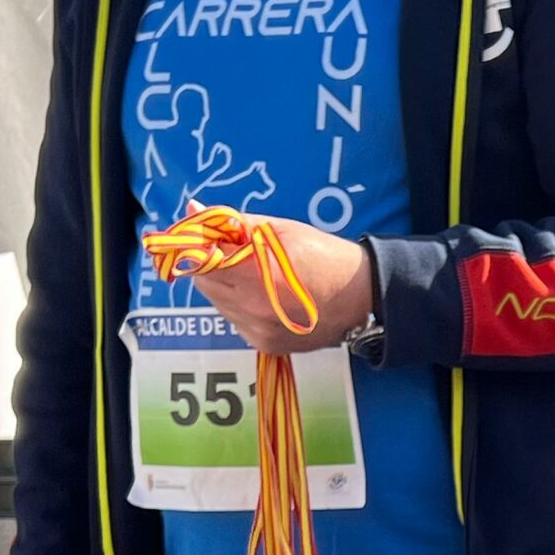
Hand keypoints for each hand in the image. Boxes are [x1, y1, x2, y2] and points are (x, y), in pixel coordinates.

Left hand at [189, 220, 373, 352]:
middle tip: (234, 253)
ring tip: (255, 275)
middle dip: (211, 265)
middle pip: (205, 284)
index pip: (201, 261)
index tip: (210, 238)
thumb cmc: (322, 255)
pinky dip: (240, 306)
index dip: (200, 246)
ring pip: (218, 304)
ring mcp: (258, 331)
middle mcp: (252, 308)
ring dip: (225, 286)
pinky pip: (236, 321)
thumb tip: (193, 209)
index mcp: (254, 275)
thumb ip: (233, 223)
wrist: (360, 295)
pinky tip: (264, 297)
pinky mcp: (265, 344)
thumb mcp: (278, 230)